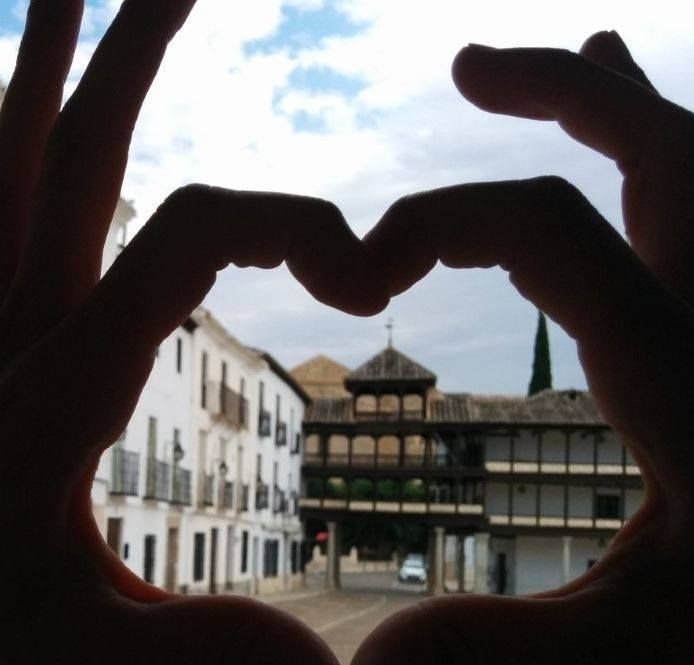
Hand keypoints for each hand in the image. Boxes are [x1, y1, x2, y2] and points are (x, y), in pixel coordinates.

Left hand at [0, 1, 389, 661]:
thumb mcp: (91, 658)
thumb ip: (211, 653)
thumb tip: (321, 663)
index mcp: (64, 383)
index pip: (186, 238)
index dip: (289, 226)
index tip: (362, 273)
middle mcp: (22, 339)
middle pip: (79, 156)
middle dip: (129, 52)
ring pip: (16, 178)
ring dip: (43, 78)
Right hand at [351, 32, 693, 663]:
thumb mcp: (634, 650)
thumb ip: (503, 651)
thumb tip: (370, 661)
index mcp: (692, 387)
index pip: (551, 228)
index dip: (436, 221)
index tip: (356, 273)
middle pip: (665, 149)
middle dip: (561, 90)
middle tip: (468, 67)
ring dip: (631, 107)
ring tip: (577, 59)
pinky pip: (689, 232)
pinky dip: (663, 169)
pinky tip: (637, 161)